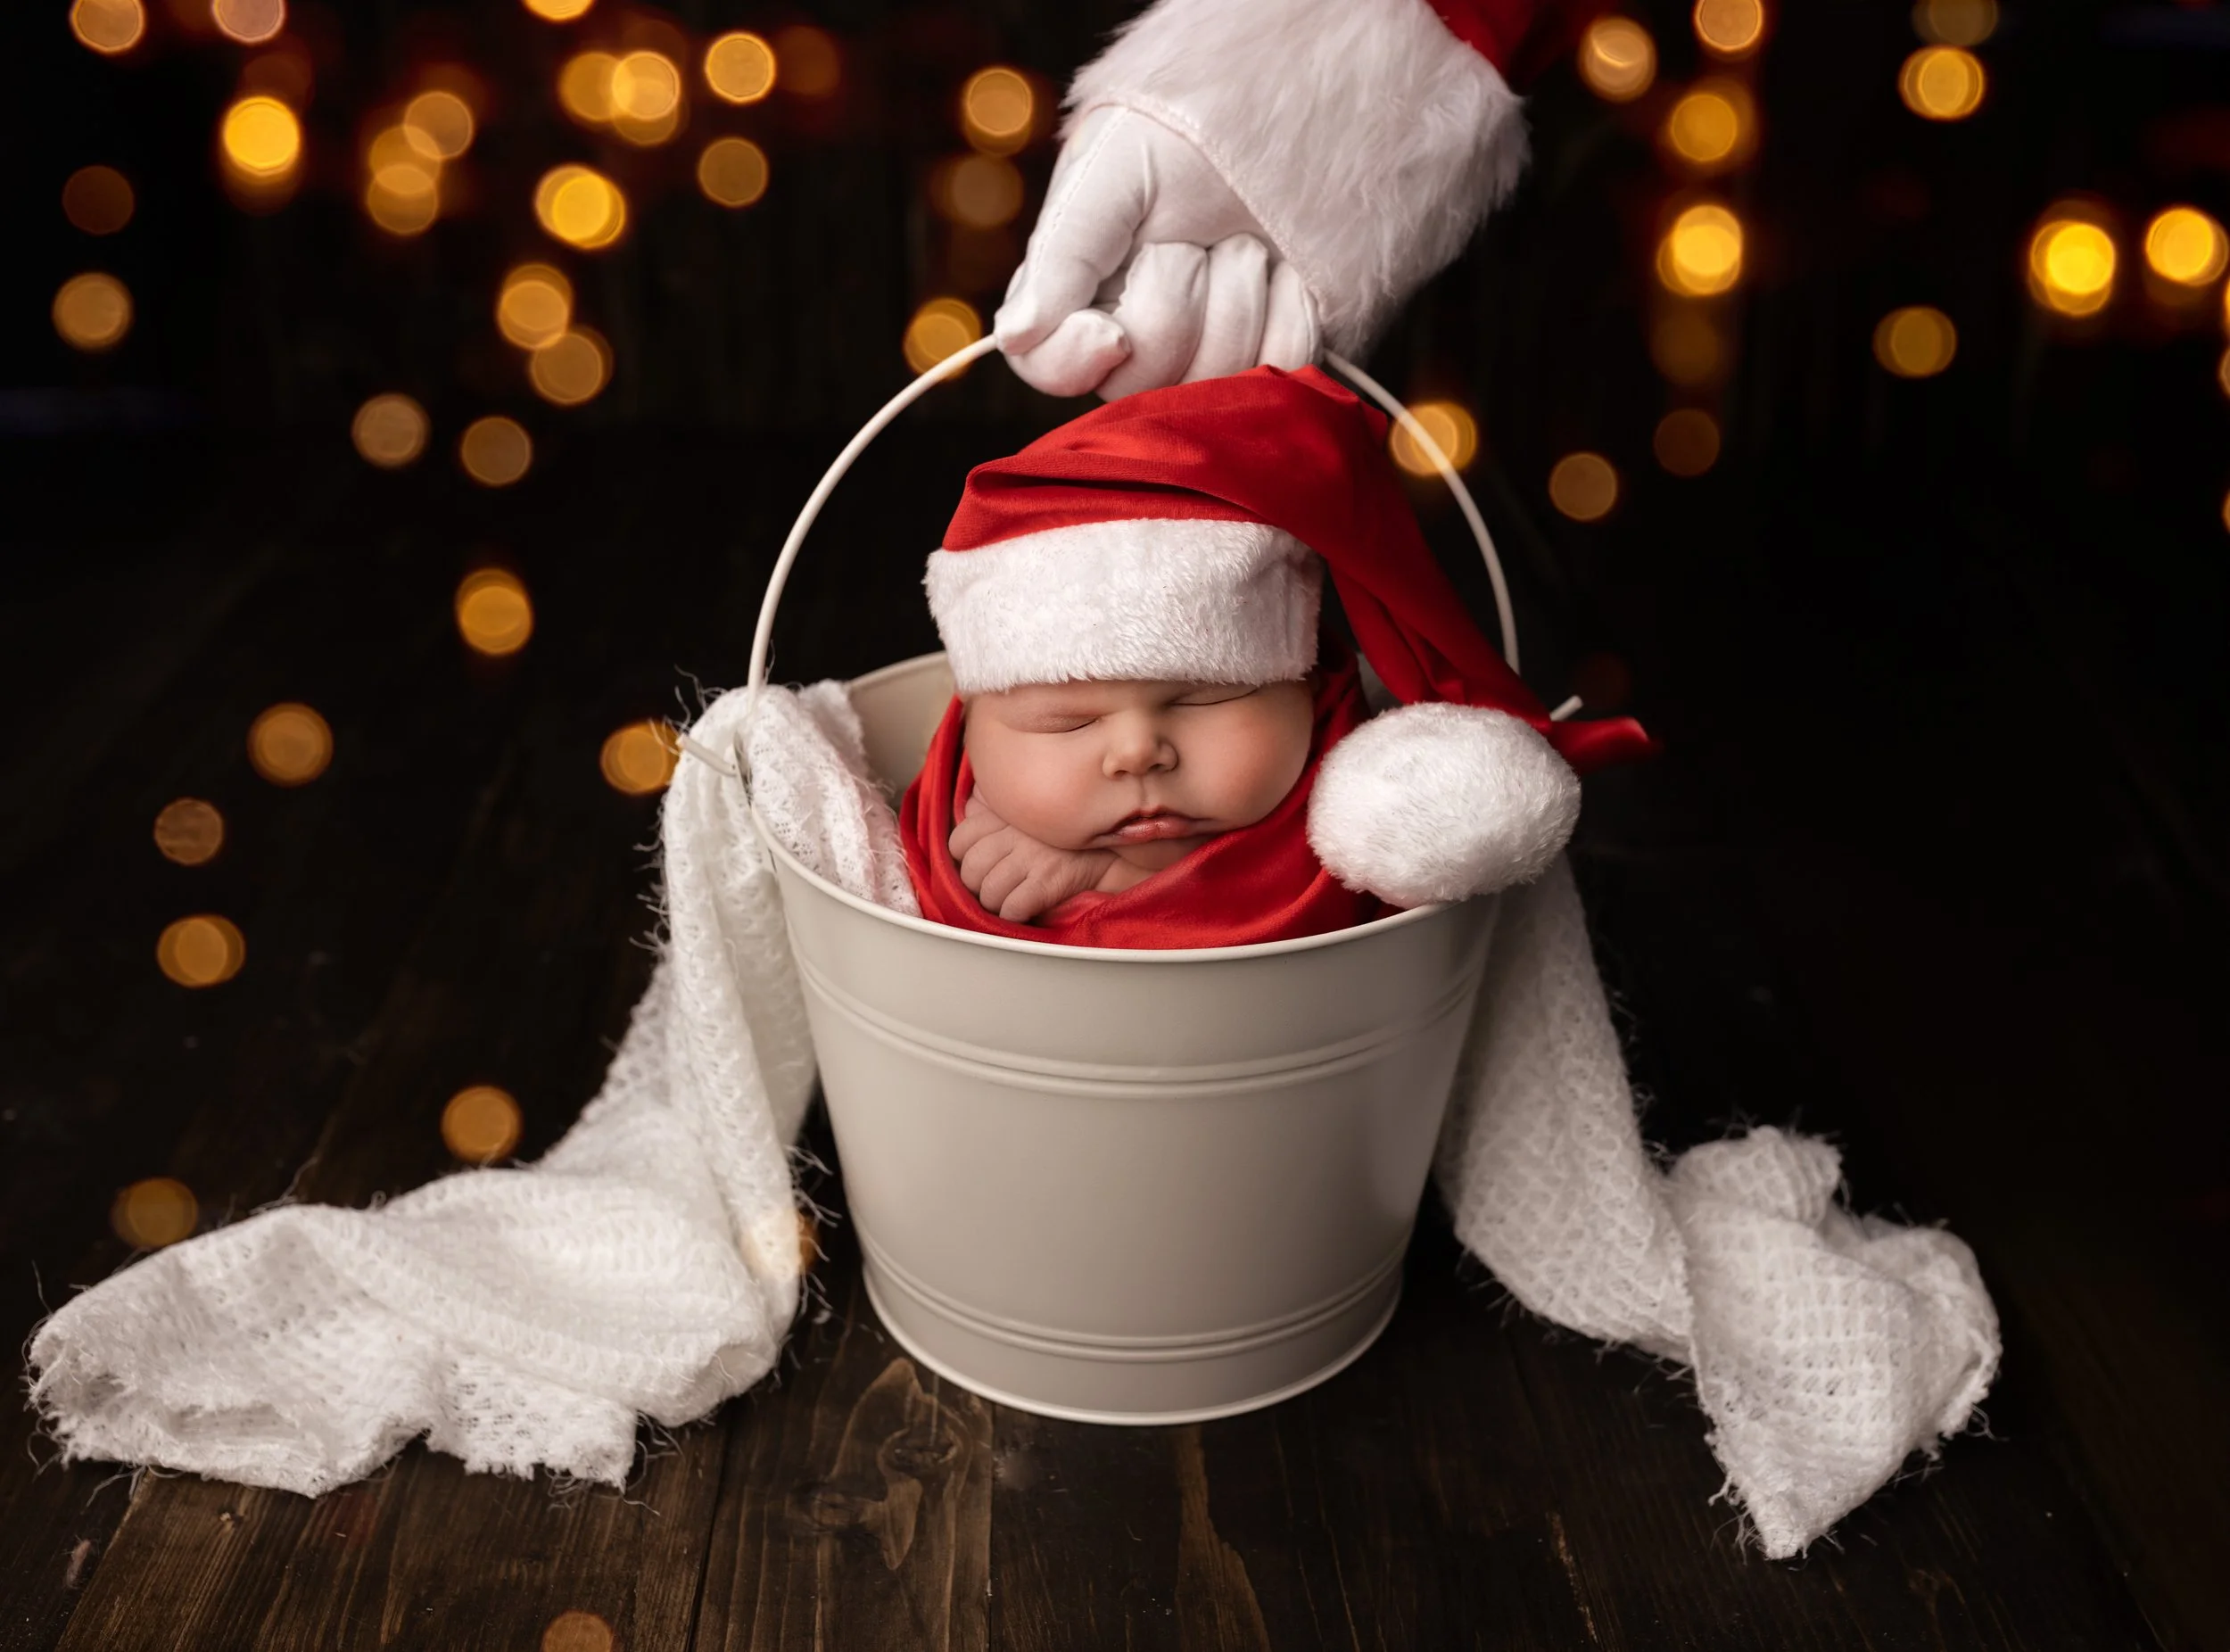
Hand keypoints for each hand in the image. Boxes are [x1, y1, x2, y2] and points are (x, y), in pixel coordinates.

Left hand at [949, 795, 1118, 922]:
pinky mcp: (1048, 882)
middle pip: (970, 870)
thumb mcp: (1027, 809)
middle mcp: (1014, 835)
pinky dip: (1013, 915)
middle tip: (992, 887)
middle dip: (977, 886)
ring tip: (1008, 899)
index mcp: (1005, 815)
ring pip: (988, 893)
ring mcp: (1031, 859)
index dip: (963, 858)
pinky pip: (1012, 908)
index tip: (979, 865)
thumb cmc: (1062, 833)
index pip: (959, 840)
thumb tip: (969, 810)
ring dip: (996, 904)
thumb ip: (995, 807)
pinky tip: (1023, 909)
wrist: (1109, 845)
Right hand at [994, 107, 1317, 399]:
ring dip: (1237, 297)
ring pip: (1210, 380)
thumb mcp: (1114, 166)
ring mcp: (1210, 347)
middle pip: (1136, 382)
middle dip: (1175, 300)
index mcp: (1078, 287)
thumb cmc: (1194, 120)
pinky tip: (1287, 268)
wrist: (1297, 98)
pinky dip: (1288, 311)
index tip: (1111, 331)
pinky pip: (1278, 367)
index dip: (1076, 360)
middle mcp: (1138, 330)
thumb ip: (1063, 254)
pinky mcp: (1277, 349)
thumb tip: (1014, 333)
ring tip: (1243, 240)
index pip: (1047, 365)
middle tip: (1191, 237)